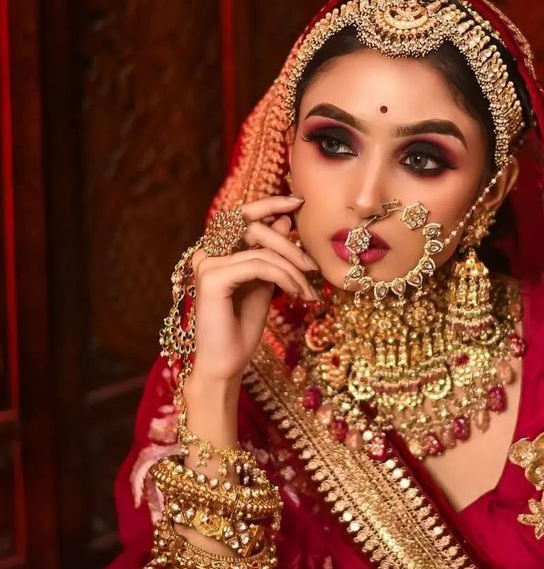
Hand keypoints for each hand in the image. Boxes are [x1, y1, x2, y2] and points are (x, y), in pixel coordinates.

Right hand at [187, 195, 319, 384]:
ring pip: (262, 248)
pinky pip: (259, 265)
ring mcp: (206, 263)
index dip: (270, 203)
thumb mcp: (264, 283)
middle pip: (254, 226)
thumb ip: (271, 253)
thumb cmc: (242, 328)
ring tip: (308, 291)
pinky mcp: (211, 277)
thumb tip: (284, 219)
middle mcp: (206, 252)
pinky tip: (297, 294)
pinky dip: (284, 276)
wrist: (226, 365)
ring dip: (293, 269)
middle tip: (313, 266)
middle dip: (289, 244)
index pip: (242, 215)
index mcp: (216, 251)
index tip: (299, 202)